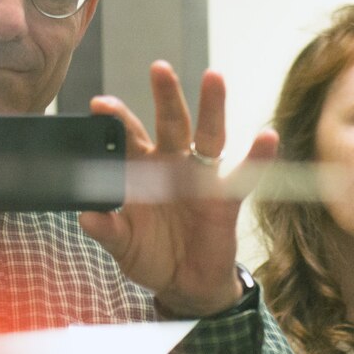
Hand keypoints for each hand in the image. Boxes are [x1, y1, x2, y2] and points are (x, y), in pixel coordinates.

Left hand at [79, 61, 277, 317]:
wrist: (183, 284)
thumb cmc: (151, 255)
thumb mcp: (124, 246)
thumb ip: (108, 230)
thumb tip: (86, 215)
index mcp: (141, 170)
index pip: (128, 137)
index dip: (116, 119)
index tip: (100, 103)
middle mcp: (171, 164)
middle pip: (170, 122)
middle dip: (165, 95)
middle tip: (159, 68)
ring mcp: (200, 177)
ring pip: (207, 135)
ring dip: (211, 107)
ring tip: (213, 77)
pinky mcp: (225, 196)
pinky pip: (243, 174)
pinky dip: (257, 156)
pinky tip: (267, 138)